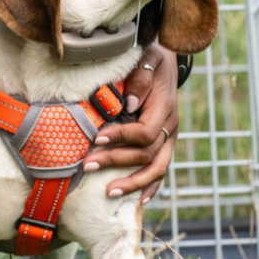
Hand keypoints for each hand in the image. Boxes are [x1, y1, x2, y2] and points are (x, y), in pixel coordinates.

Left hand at [84, 44, 178, 204]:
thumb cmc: (148, 58)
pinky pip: (161, 169)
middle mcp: (170, 126)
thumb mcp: (147, 57)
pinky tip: (139, 200)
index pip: (145, 131)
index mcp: (164, 106)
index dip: (122, 137)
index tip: (97, 138)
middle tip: (87, 165)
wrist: (163, 60)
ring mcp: (169, 137)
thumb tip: (131, 104)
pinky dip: (151, 186)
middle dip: (117, 162)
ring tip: (109, 192)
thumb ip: (140, 78)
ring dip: (133, 183)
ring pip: (157, 168)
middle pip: (147, 153)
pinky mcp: (165, 144)